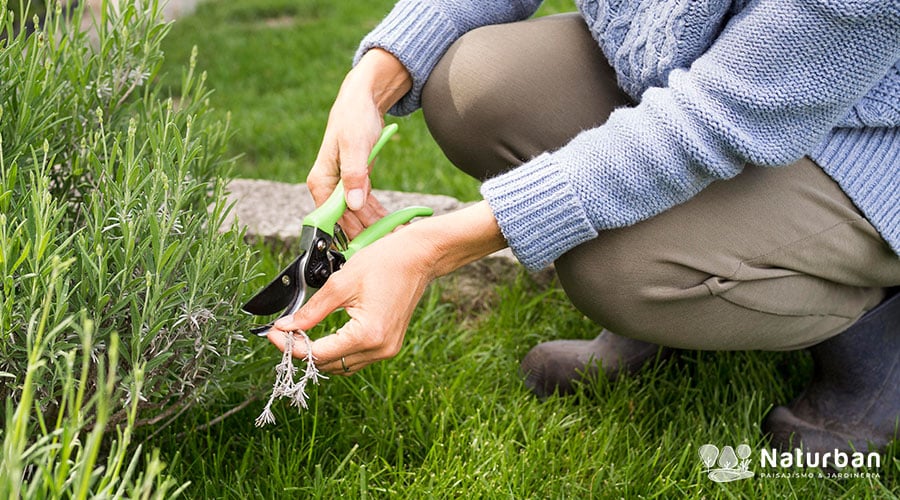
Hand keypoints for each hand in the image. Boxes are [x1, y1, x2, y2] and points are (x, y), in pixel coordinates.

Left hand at [268, 202, 507, 373]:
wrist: (419, 256)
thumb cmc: (385, 262)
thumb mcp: (341, 283)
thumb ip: (311, 310)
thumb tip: (285, 327)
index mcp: (368, 334)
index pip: (319, 353)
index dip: (291, 346)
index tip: (272, 335)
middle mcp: (379, 349)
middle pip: (329, 364)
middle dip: (302, 351)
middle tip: (282, 332)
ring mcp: (387, 349)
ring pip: (342, 364)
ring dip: (319, 353)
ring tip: (298, 334)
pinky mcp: (389, 345)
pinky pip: (355, 357)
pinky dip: (336, 350)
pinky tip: (321, 335)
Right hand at [307, 49, 411, 236]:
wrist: (363, 99)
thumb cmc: (354, 118)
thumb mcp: (355, 146)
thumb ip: (354, 175)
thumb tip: (351, 205)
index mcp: (320, 181)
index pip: (331, 217)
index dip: (349, 234)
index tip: (366, 248)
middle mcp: (328, 187)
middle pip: (345, 220)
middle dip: (366, 234)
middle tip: (388, 245)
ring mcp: (342, 186)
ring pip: (357, 215)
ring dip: (375, 227)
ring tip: (395, 237)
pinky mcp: (355, 183)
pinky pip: (366, 205)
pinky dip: (378, 214)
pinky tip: (392, 224)